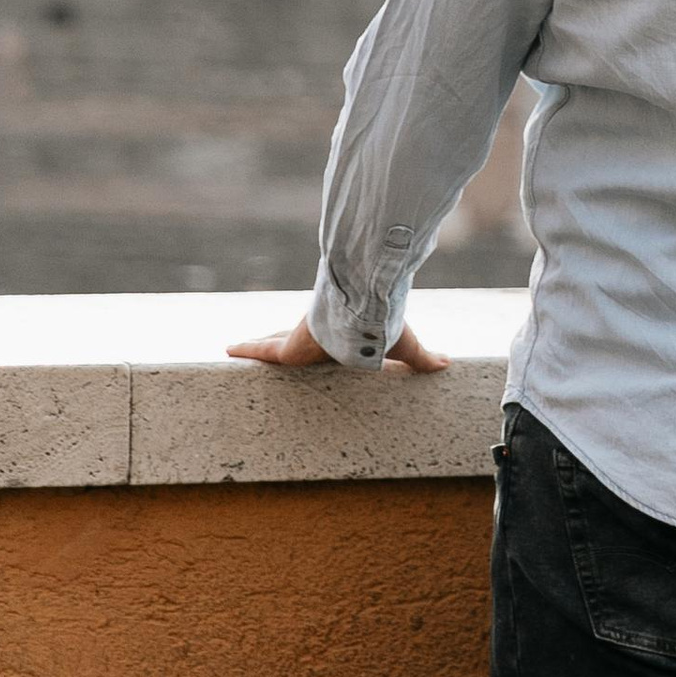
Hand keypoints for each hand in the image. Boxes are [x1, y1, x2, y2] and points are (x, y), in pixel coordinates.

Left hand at [227, 312, 449, 373]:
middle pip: (295, 338)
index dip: (317, 341)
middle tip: (267, 344)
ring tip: (238, 349)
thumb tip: (449, 363)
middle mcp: (319, 335)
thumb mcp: (404, 345)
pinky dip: (245, 349)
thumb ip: (421, 358)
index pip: (326, 340)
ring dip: (259, 344)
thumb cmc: (385, 327)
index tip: (313, 344)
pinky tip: (227, 349)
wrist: (366, 313)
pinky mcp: (290, 348)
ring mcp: (302, 339)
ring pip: (275, 342)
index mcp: (343, 336)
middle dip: (281, 340)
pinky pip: (262, 350)